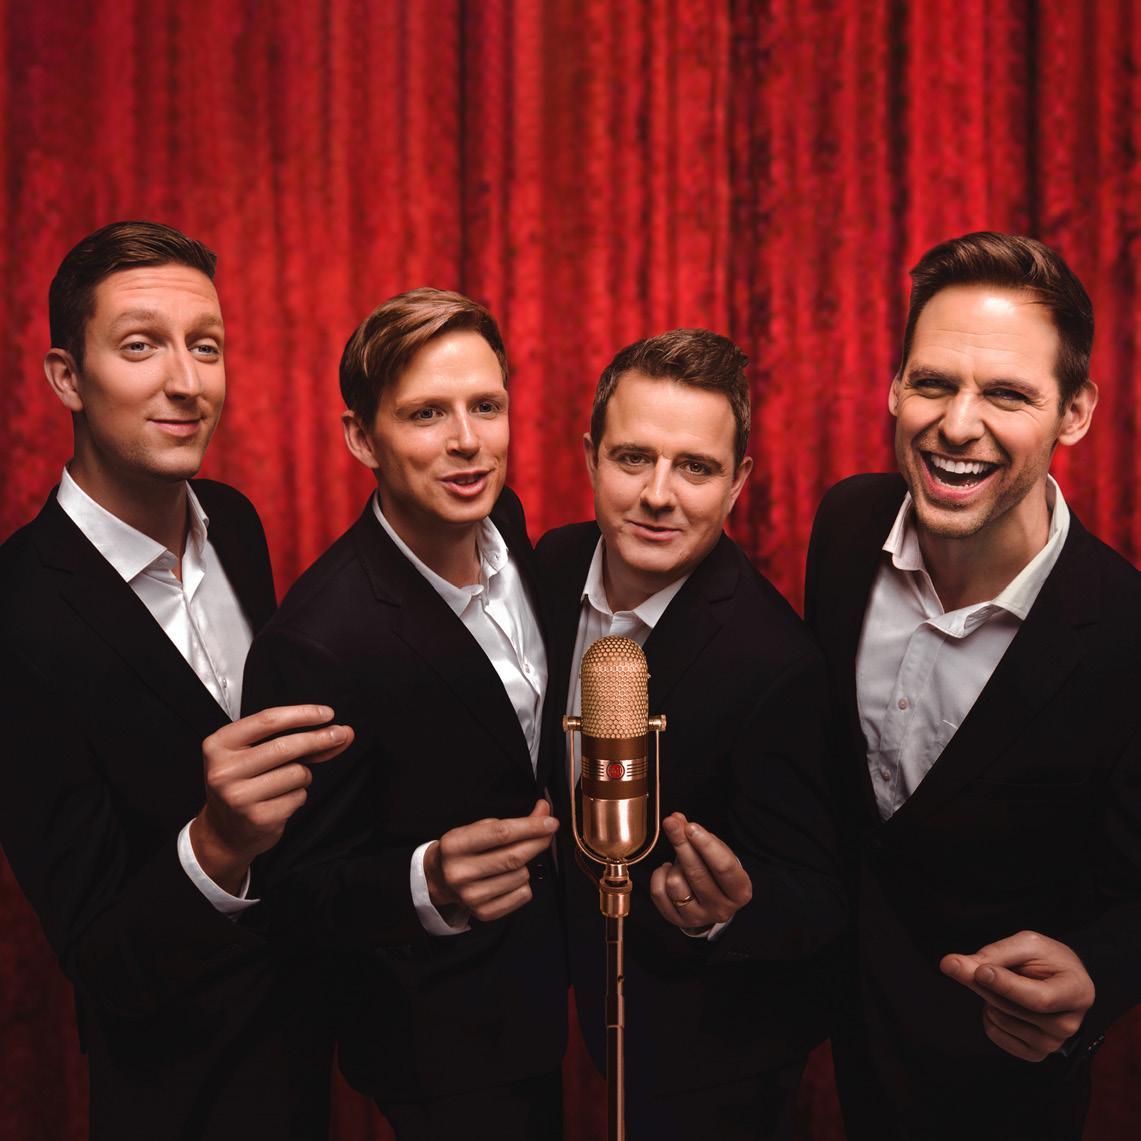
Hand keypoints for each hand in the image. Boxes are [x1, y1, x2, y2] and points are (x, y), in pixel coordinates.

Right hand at [190, 705, 353, 893]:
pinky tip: (280, 800)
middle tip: (340, 735)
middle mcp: (224, 770)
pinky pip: (298, 796)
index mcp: (219, 744)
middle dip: (319, 739)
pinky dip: (298, 795)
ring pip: (297, 772)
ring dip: (303, 775)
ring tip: (284, 783)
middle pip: (285, 746)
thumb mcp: (257, 754)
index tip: (327, 713)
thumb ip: (298, 740)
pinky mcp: (258, 818)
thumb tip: (339, 732)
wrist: (224, 832)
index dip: (303, 714)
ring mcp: (239, 796)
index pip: (267, 720)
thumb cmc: (243, 785)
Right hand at [423, 799, 557, 922]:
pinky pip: (523, 895)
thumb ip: (512, 821)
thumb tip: (543, 811)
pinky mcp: (484, 913)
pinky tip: (510, 877)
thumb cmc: (464, 849)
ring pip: (521, 875)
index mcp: (455, 845)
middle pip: (514, 857)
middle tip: (548, 832)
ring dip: (527, 864)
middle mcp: (460, 873)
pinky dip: (524, 883)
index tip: (550, 821)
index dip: (530, 826)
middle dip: (538, 842)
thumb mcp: (479, 828)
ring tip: (511, 860)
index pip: (501, 833)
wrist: (440, 879)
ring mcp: (471, 896)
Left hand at [649, 812, 751, 932]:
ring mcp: (699, 917)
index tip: (691, 827)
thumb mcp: (717, 852)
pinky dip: (659, 875)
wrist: (713, 900)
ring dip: (674, 864)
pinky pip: (659, 893)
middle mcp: (721, 908)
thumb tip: (677, 820)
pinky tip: (669, 870)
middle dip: (682, 844)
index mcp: (739, 891)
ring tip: (679, 860)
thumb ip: (698, 835)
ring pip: (675, 883)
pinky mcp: (677, 921)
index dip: (706, 845)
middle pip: (696, 873)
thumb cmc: (716, 872)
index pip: (723, 867)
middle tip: (672, 824)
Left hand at [940, 930, 1095, 1060]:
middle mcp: (1069, 1024)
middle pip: (1014, 1009)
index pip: (1039, 1000)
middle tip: (972, 967)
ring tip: (1004, 985)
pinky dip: (988, 1015)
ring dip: (988, 997)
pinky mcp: (1035, 1053)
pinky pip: (995, 1034)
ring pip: (1001, 1020)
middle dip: (986, 985)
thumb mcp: (1026, 944)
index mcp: (1077, 992)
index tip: (980, 971)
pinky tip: (1002, 1003)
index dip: (1006, 986)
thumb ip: (993, 954)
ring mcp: (1053, 1043)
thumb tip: (950, 963)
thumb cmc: (1046, 958)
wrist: (1059, 978)